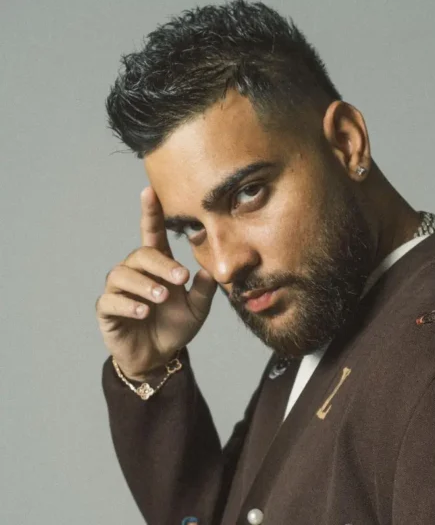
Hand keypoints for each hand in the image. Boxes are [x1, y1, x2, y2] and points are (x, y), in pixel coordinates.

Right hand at [95, 186, 216, 380]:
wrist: (160, 357)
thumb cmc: (176, 327)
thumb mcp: (198, 309)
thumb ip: (205, 290)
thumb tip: (213, 269)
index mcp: (158, 266)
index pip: (152, 234)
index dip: (150, 213)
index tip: (149, 191)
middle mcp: (136, 272)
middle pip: (141, 254)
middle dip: (161, 264)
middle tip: (181, 279)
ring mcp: (120, 290)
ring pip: (123, 274)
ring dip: (144, 284)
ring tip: (161, 297)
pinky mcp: (108, 310)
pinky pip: (111, 300)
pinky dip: (127, 304)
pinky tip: (143, 312)